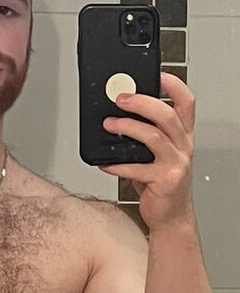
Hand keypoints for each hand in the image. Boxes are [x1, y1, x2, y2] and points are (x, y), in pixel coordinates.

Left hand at [99, 72, 194, 231]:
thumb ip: (147, 134)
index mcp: (183, 136)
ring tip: (108, 124)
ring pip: (152, 136)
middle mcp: (183, 146)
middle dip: (141, 102)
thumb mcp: (159, 154)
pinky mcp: (164, 181)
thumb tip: (117, 115)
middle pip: (166, 115)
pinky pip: (136, 168)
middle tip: (120, 99)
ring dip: (126, 127)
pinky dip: (117, 164)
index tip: (156, 75)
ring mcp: (176, 164)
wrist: (171, 217)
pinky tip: (105, 162)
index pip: (186, 103)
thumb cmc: (161, 184)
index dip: (173, 86)